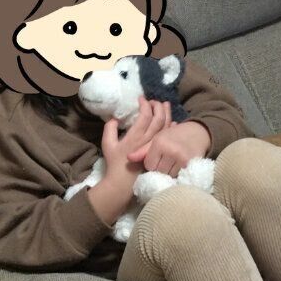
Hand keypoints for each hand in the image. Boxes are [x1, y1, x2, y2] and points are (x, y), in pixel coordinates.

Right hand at [88, 99, 171, 224]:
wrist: (124, 182)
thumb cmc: (115, 163)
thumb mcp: (108, 145)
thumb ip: (110, 130)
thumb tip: (115, 118)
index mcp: (136, 136)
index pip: (145, 115)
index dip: (144, 104)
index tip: (141, 99)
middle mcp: (148, 139)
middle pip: (158, 118)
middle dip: (157, 106)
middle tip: (153, 100)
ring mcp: (155, 145)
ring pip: (165, 126)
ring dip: (166, 113)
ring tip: (164, 104)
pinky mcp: (159, 150)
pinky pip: (168, 136)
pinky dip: (171, 126)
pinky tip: (172, 121)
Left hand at [128, 120, 211, 176]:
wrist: (198, 133)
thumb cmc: (174, 136)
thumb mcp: (158, 139)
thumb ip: (143, 150)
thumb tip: (129, 158)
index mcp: (159, 142)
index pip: (149, 164)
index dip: (152, 164)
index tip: (157, 159)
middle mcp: (170, 150)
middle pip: (158, 171)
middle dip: (160, 169)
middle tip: (165, 162)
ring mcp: (181, 158)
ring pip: (168, 175)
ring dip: (169, 172)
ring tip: (173, 163)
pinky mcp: (190, 164)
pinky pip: (179, 175)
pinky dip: (178, 173)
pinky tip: (179, 166)